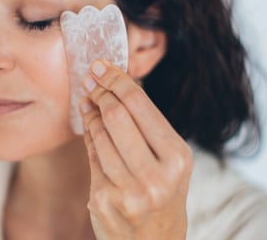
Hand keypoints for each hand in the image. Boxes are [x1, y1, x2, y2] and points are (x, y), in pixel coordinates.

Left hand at [80, 60, 192, 239]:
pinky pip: (91, 154)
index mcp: (177, 157)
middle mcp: (156, 175)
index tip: (101, 65)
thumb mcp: (168, 160)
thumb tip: (115, 85)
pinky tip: (88, 122)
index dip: (116, 79)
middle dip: (100, 91)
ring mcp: (128, 191)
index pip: (140, 104)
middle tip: (91, 78)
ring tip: (88, 99)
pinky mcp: (104, 200)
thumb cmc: (163, 193)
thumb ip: (146, 125)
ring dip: (90, 111)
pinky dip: (88, 133)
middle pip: (116, 115)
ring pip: (99, 133)